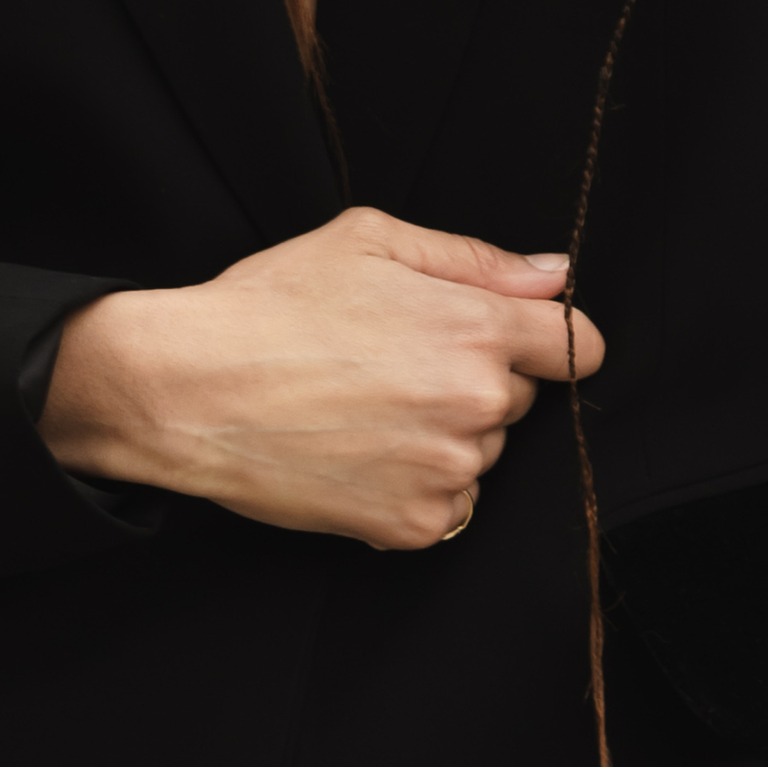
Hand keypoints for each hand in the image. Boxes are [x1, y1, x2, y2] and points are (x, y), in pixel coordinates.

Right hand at [38, 205, 604, 551]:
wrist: (190, 389)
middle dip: (474, 381)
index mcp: (476, 328)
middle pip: (518, 400)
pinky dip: (415, 486)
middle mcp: (474, 404)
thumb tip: (554, 275)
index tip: (511, 342)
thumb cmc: (271, 305)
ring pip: (481, 453)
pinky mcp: (411, 525)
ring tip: (365, 409)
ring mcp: (445, 471)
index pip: (577, 346)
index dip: (544, 339)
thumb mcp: (370, 241)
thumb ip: (475, 259)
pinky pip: (448, 505)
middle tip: (394, 365)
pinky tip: (359, 453)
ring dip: (444, 437)